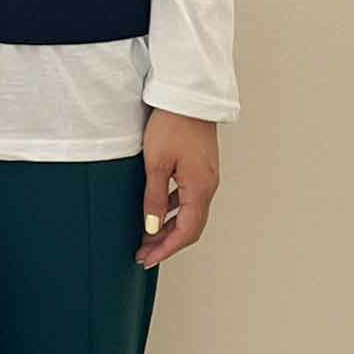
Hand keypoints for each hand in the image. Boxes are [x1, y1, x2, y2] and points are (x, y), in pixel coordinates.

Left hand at [135, 107, 219, 268]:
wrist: (188, 95)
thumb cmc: (172, 124)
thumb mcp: (156, 163)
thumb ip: (154, 198)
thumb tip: (152, 228)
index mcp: (200, 188)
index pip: (186, 232)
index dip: (166, 249)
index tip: (147, 259)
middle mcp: (208, 186)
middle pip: (190, 226)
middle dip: (167, 243)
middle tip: (145, 253)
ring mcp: (207, 176)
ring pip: (190, 212)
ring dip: (170, 227)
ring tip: (147, 236)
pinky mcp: (201, 167)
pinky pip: (189, 197)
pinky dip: (173, 209)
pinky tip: (157, 209)